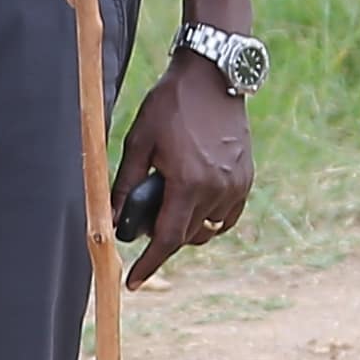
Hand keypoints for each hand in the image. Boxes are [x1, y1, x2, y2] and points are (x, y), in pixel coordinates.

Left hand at [115, 50, 253, 285]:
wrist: (212, 77)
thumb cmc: (170, 105)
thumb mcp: (138, 142)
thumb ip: (125, 185)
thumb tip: (112, 220)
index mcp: (188, 183)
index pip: (166, 239)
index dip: (148, 264)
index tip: (133, 283)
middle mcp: (217, 190)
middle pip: (186, 236)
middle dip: (163, 238)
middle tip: (144, 220)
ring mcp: (236, 186)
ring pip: (207, 229)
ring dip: (186, 227)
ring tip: (170, 203)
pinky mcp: (246, 179)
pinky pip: (227, 216)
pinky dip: (209, 218)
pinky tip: (194, 202)